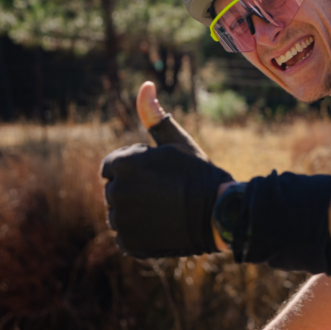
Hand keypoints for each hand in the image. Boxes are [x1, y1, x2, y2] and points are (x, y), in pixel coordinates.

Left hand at [100, 82, 232, 257]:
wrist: (219, 214)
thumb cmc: (199, 174)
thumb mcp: (178, 143)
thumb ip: (155, 117)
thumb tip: (145, 85)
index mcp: (125, 164)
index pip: (111, 166)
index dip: (135, 169)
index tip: (158, 174)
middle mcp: (117, 192)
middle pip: (115, 190)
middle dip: (134, 190)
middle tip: (165, 193)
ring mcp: (122, 221)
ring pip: (119, 214)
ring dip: (135, 212)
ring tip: (164, 210)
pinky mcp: (129, 244)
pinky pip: (125, 236)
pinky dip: (140, 234)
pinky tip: (162, 226)